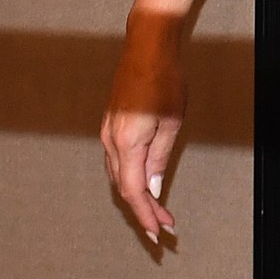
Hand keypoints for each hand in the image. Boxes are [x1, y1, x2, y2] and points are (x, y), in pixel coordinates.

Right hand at [101, 16, 187, 244]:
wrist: (147, 46)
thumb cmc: (165, 78)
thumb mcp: (171, 122)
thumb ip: (160, 158)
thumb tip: (152, 188)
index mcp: (127, 142)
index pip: (133, 191)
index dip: (145, 215)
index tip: (157, 232)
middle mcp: (111, 141)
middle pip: (124, 188)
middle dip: (142, 210)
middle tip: (162, 228)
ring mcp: (108, 133)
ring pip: (119, 177)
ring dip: (137, 196)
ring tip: (158, 211)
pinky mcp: (111, 126)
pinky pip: (118, 162)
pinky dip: (130, 178)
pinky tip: (145, 185)